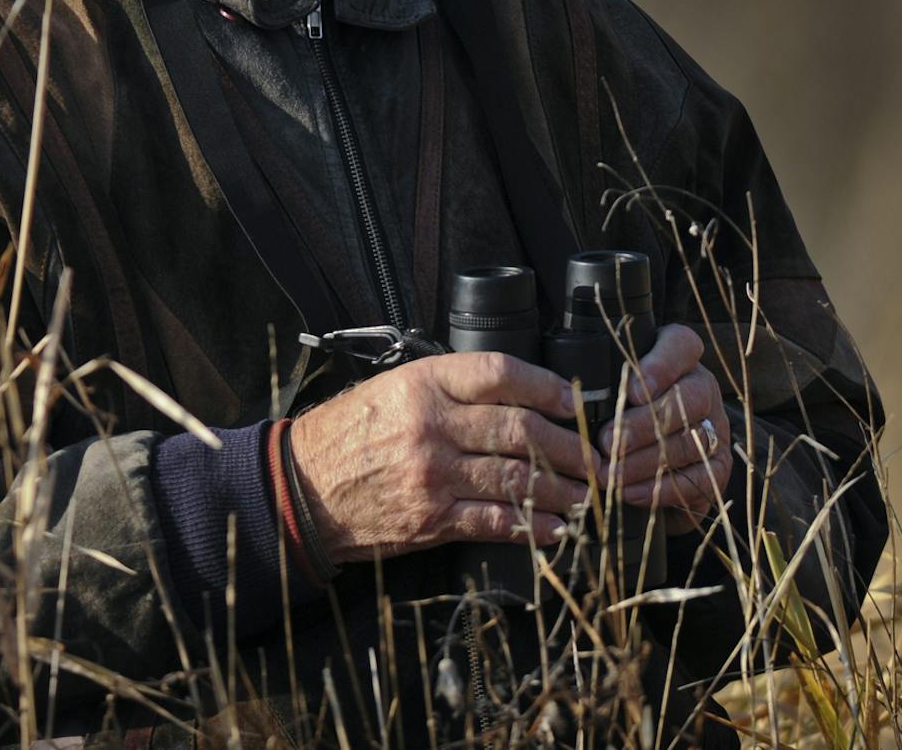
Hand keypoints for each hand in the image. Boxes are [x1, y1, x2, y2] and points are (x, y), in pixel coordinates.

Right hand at [287, 352, 601, 563]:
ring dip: (562, 490)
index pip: (501, 374)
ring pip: (517, 478)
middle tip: (597, 458)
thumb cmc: (352, 432)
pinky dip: (532, 526)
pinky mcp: (431, 518)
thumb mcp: (394, 387)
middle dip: (570, 446)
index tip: (576, 402)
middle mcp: (431, 424)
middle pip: (521, 429)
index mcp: (423, 382)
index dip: (549, 386)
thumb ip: (449, 387)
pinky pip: (495, 522)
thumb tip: (518, 395)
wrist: (304, 486)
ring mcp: (433, 474)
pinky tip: (554, 527)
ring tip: (586, 494)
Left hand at [592, 324, 734, 533]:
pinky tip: (630, 492)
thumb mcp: (610, 387)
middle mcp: (703, 389)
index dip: (661, 364)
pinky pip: (700, 479)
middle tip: (606, 442)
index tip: (629, 389)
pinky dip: (661, 489)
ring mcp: (715, 427)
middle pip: (688, 398)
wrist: (655, 459)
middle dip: (643, 423)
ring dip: (645, 461)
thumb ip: (601, 382)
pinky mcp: (719, 465)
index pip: (682, 345)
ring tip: (611, 473)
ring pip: (690, 441)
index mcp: (680, 359)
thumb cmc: (621, 411)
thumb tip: (568, 397)